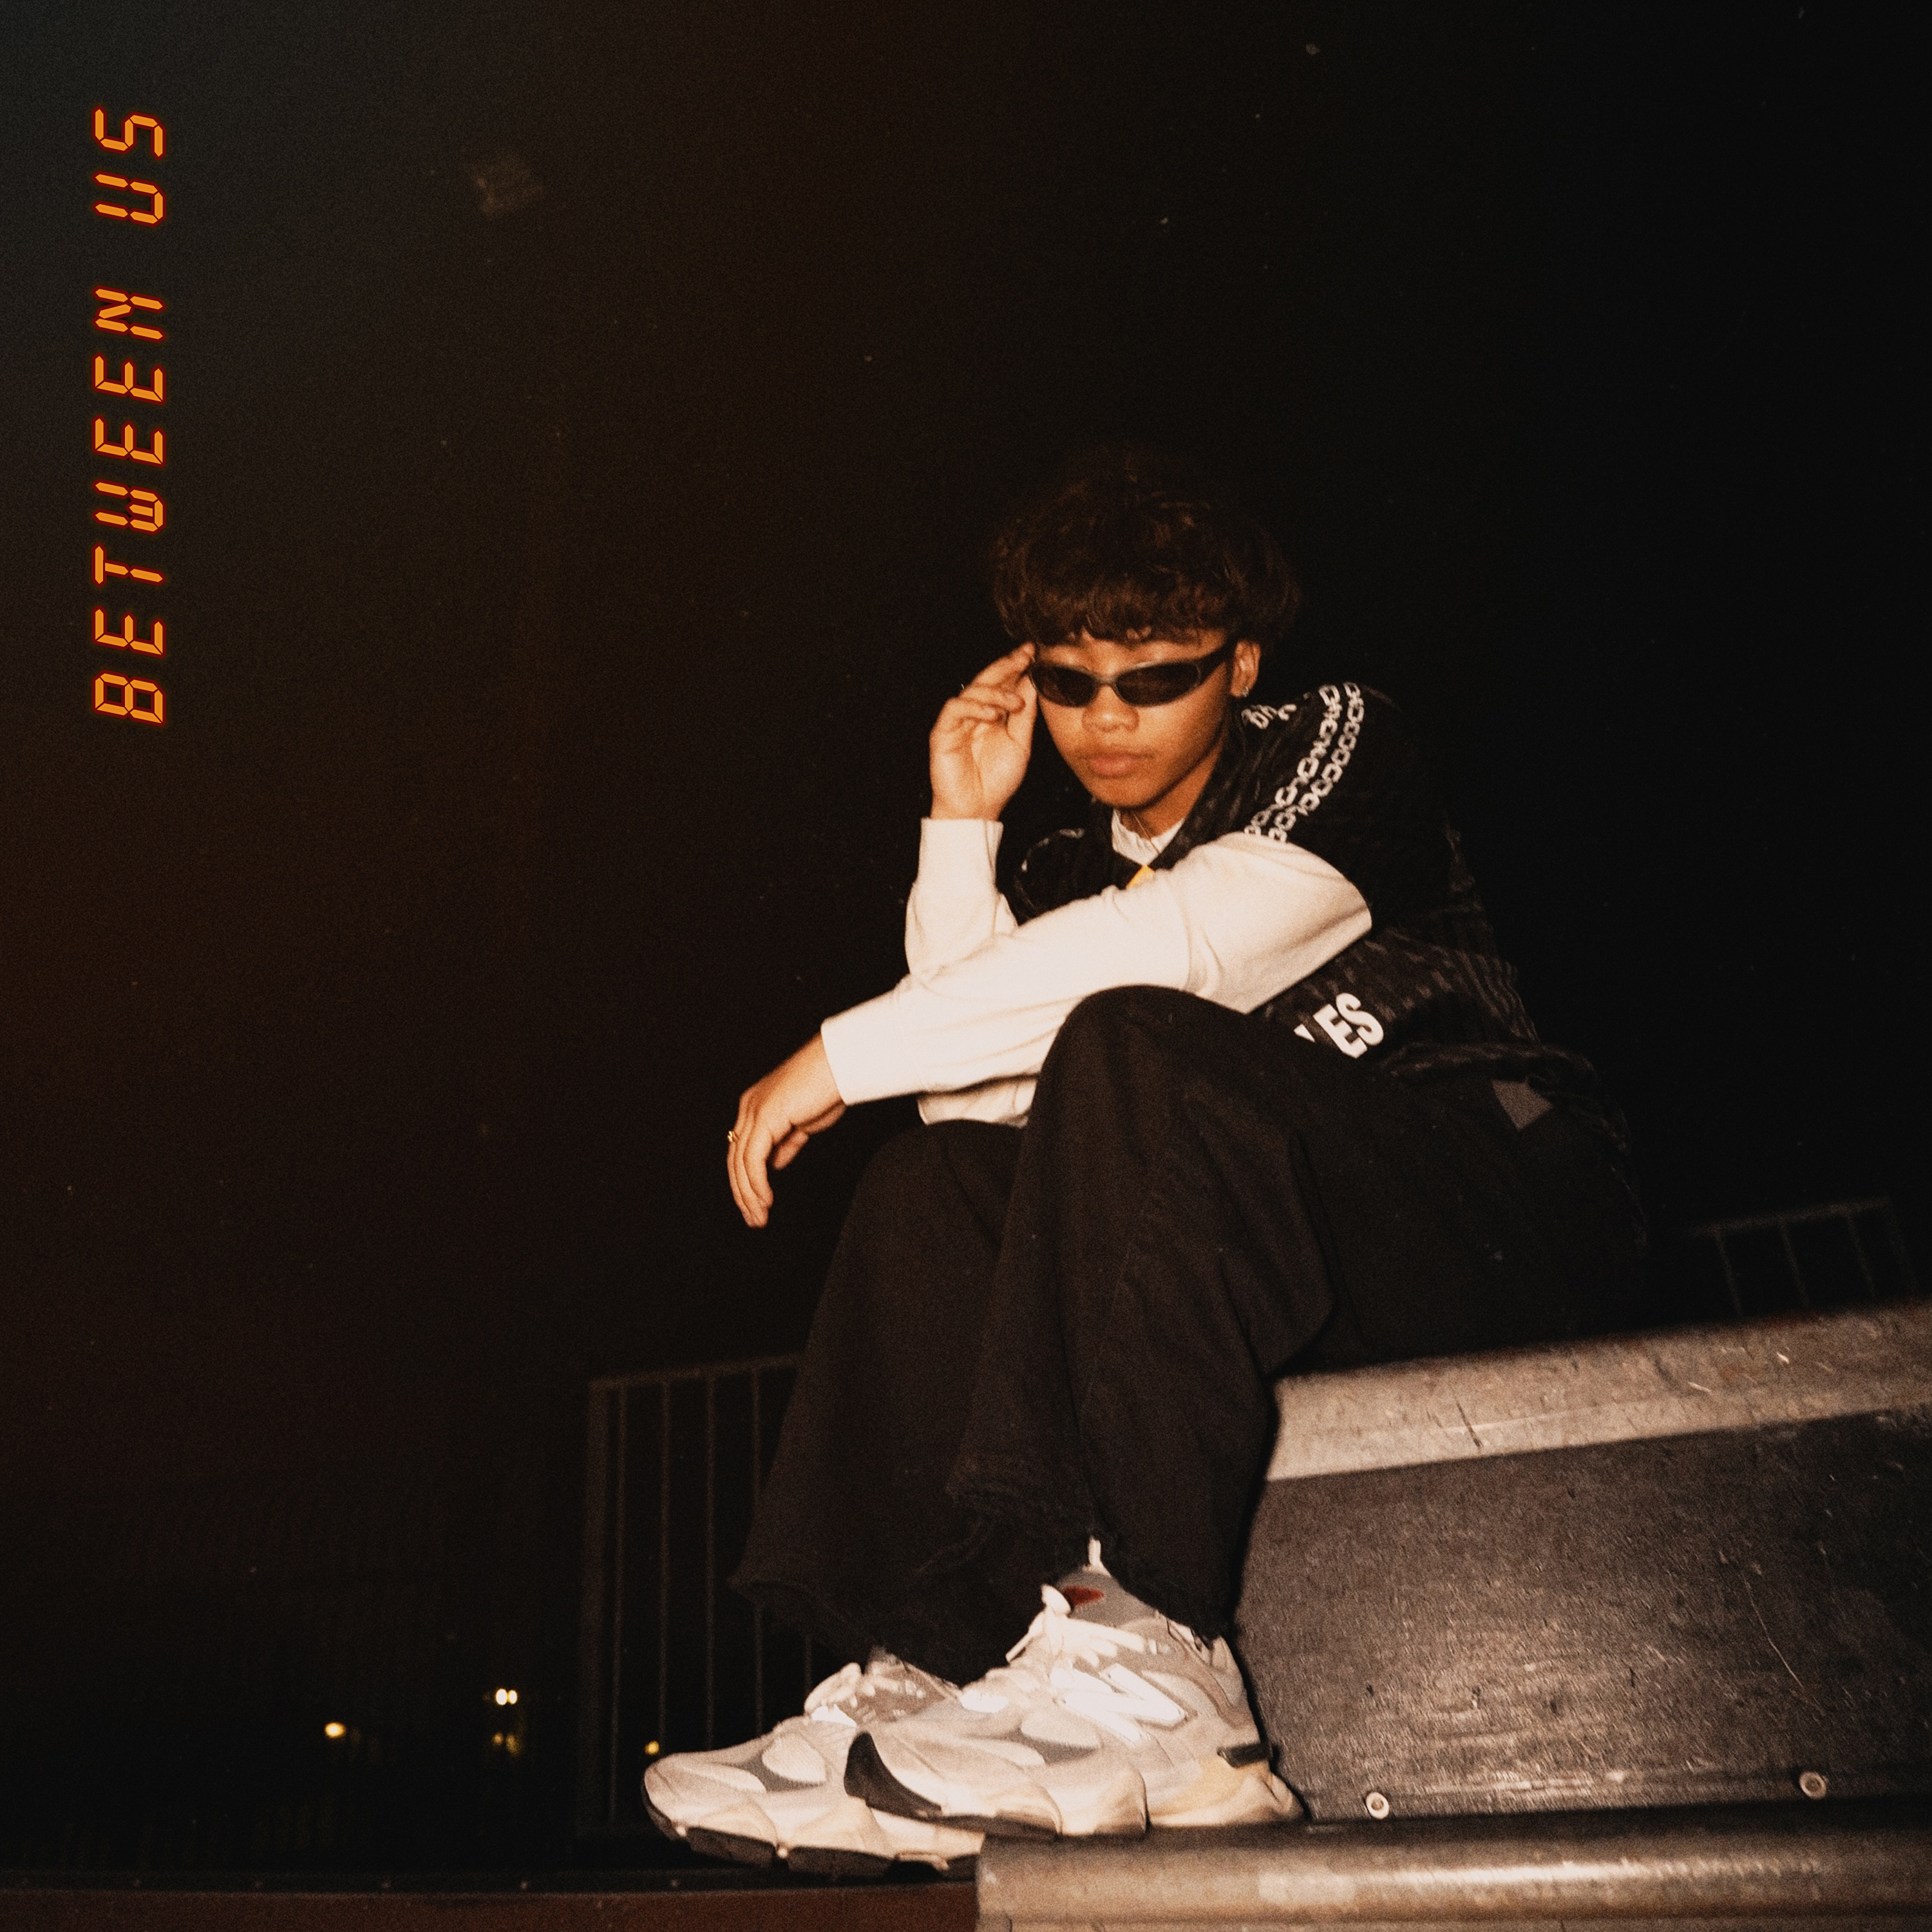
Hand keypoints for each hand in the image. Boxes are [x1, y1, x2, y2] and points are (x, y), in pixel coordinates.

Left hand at [728, 1034, 846, 1226]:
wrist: (841, 1065)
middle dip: (743, 1193)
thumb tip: (774, 1164)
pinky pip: (753, 1160)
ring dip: (749, 1195)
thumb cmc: (829, 1087)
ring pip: (740, 1163)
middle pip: (735, 1160)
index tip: (756, 1204)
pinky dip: (757, 1184)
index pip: (742, 1150)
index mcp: (756, 1106)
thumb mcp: (804, 1122)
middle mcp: (749, 1107)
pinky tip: (765, 1200)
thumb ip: (786, 1143)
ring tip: (758, 1217)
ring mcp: (754, 1111)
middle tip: (753, 1219)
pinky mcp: (765, 1117)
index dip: (746, 1180)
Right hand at [929, 644, 1037, 820]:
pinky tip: (992, 714)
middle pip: (987, 679)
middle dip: (1007, 665)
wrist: (977, 809)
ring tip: (1015, 704)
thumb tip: (1033, 683)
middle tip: (1025, 656)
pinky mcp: (943, 731)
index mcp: (992, 713)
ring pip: (972, 691)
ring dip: (996, 692)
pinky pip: (955, 709)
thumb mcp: (1020, 743)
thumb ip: (1025, 715)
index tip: (1034, 653)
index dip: (1017, 666)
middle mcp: (974, 713)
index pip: (1003, 682)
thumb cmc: (997, 780)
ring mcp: (958, 721)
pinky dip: (974, 707)